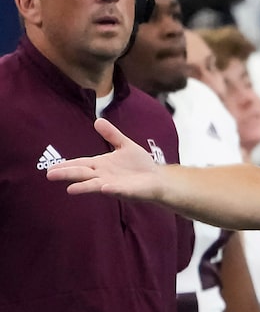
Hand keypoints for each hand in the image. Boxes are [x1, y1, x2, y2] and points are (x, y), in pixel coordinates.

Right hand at [46, 118, 162, 200]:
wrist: (158, 178)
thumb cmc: (139, 164)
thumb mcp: (124, 145)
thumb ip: (112, 135)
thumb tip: (97, 121)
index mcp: (101, 165)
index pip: (80, 164)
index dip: (66, 165)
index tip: (50, 168)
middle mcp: (104, 176)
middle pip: (83, 175)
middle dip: (67, 174)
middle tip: (50, 175)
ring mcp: (114, 185)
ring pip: (96, 186)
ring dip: (84, 187)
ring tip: (70, 189)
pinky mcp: (128, 191)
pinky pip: (118, 191)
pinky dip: (111, 189)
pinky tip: (105, 188)